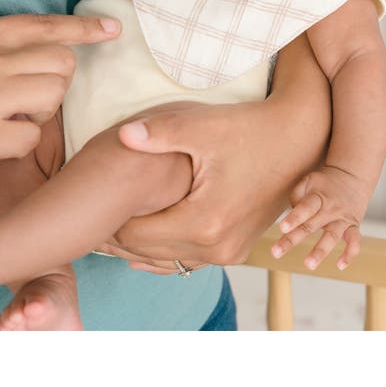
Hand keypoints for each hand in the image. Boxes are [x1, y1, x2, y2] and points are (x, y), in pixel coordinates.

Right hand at [0, 13, 120, 167]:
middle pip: (60, 62)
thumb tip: (52, 48)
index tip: (111, 30)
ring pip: (53, 95)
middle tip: (25, 99)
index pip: (42, 24)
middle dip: (54, 83)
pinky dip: (19, 145)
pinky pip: (32, 137)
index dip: (81, 29)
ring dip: (39, 114)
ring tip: (7, 118)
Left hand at [104, 33, 331, 269]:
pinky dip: (164, 251)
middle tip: (86, 223)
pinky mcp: (238, 248)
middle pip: (147, 253)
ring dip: (139, 247)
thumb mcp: (205, 125)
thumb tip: (122, 136)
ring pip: (168, 261)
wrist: (300, 137)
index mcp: (204, 222)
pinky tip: (144, 242)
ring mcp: (230, 252)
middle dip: (117, 238)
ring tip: (108, 231)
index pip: (136, 235)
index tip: (84, 206)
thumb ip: (161, 132)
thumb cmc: (251, 128)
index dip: (107, 222)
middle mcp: (218, 247)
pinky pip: (189, 259)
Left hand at [271, 164, 369, 270]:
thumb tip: (289, 219)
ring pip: (332, 237)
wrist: (354, 173)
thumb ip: (296, 196)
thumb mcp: (309, 180)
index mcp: (318, 197)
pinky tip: (340, 266)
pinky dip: (350, 254)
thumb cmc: (325, 181)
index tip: (282, 228)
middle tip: (276, 252)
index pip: (305, 208)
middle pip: (310, 226)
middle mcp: (330, 209)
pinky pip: (354, 242)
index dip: (294, 217)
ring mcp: (343, 219)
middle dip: (293, 239)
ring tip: (309, 265)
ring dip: (320, 251)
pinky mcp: (353, 226)